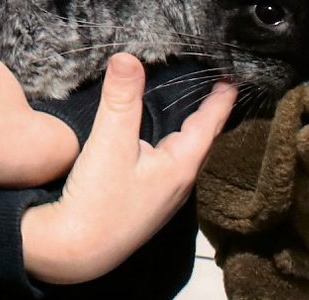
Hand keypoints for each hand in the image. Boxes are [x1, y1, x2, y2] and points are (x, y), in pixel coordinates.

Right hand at [21, 54, 235, 284]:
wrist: (76, 251)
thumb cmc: (98, 203)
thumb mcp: (109, 142)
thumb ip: (121, 99)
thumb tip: (128, 57)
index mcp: (179, 168)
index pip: (208, 126)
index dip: (219, 101)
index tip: (232, 80)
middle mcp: (176, 183)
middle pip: (201, 141)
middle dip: (209, 114)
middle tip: (216, 89)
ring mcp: (161, 196)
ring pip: (183, 154)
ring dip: (189, 130)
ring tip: (192, 110)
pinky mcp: (144, 202)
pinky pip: (166, 164)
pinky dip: (169, 143)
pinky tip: (156, 142)